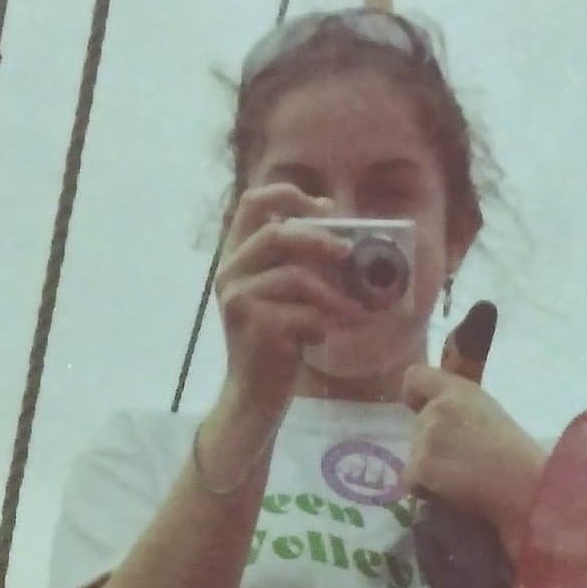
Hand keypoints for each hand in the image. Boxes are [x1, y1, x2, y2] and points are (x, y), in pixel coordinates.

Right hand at [214, 181, 369, 413]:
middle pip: (277, 233)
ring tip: (356, 312)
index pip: (252, 202)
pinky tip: (324, 337)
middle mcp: (230, 271)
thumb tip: (346, 238)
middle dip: (320, 240)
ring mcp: (238, 298)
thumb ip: (299, 264)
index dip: (289, 194)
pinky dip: (325, 323)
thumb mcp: (283, 295)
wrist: (255, 393)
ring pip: (296, 276)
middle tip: (350, 254)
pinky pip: (303, 312)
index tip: (324, 207)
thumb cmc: (277, 341)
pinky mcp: (254, 325)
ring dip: (335, 295)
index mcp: (236, 256)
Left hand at [402, 365, 546, 560]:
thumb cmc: (519, 452)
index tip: (417, 407)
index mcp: (458, 390)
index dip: (413, 393)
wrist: (524, 484)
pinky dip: (426, 488)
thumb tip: (434, 412)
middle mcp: (436, 409)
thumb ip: (459, 406)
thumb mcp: (489, 411)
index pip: (415, 377)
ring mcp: (426, 438)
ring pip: (415, 453)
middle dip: (430, 440)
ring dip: (429, 466)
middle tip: (459, 458)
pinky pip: (412, 479)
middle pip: (417, 424)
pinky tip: (451, 491)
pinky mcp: (420, 468)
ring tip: (459, 478)